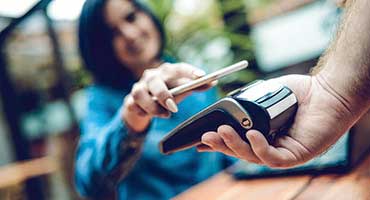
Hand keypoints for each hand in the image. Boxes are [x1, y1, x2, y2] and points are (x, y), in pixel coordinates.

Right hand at [122, 62, 215, 132]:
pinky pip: (132, 105)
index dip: (189, 71)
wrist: (143, 104)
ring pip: (140, 94)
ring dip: (152, 106)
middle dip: (164, 95)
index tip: (202, 76)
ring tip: (164, 115)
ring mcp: (138, 87)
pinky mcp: (129, 100)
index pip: (178, 68)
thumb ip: (196, 86)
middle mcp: (151, 76)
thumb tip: (213, 82)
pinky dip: (141, 112)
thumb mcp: (182, 91)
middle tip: (173, 108)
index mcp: (166, 72)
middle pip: (155, 81)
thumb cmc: (167, 94)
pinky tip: (147, 115)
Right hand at [198, 74, 358, 167]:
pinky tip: (252, 134)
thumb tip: (225, 110)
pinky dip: (259, 147)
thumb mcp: (264, 97)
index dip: (219, 143)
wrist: (328, 90)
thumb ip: (245, 104)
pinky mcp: (296, 156)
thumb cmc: (299, 92)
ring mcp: (283, 153)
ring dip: (234, 146)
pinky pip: (273, 158)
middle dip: (221, 146)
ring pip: (252, 157)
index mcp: (263, 135)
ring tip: (220, 132)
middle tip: (205, 137)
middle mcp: (271, 146)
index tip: (200, 140)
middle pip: (241, 152)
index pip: (237, 142)